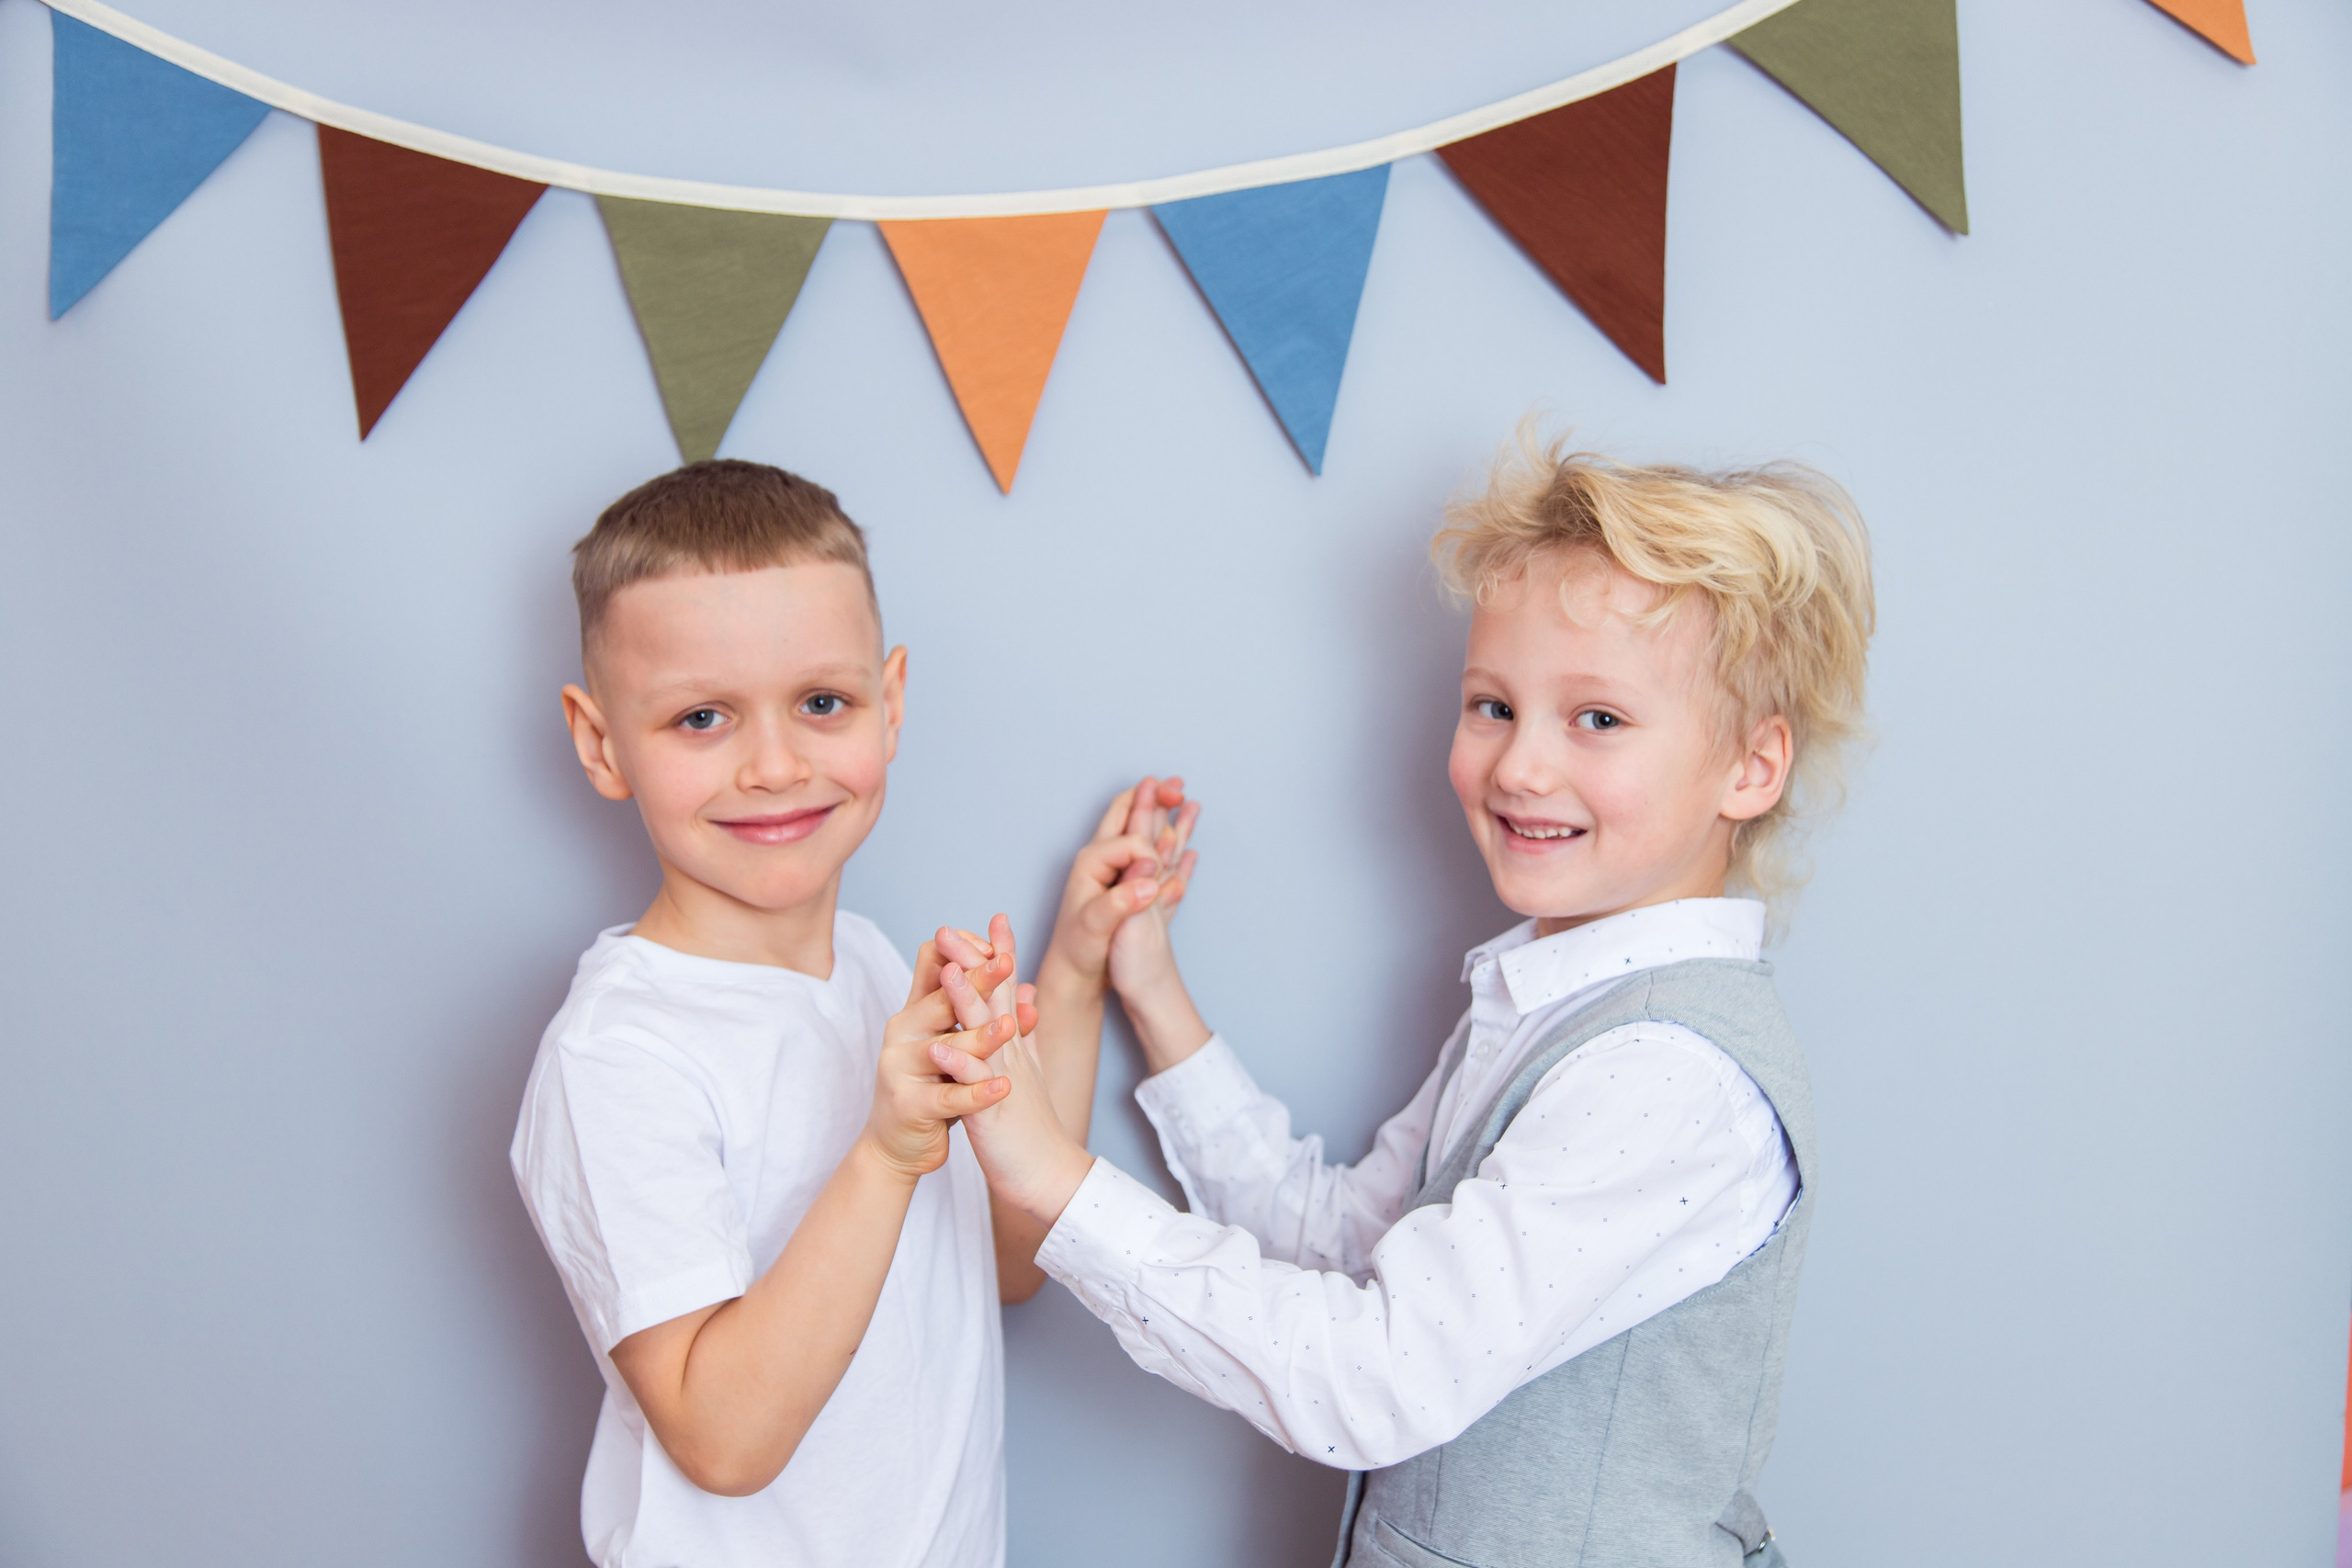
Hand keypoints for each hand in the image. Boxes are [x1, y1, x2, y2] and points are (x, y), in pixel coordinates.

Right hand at [862, 943, 1020, 1180]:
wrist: (898, 1144)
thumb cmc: (933, 1087)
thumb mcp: (959, 1046)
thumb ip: (989, 1016)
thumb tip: (1028, 988)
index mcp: (916, 1012)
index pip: (933, 964)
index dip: (963, 951)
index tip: (998, 946)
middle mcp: (902, 1032)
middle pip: (940, 997)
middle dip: (976, 980)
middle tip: (1006, 965)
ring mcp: (900, 1068)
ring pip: (945, 1048)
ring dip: (979, 1037)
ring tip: (1009, 1029)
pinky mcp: (908, 1105)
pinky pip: (949, 1098)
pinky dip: (977, 1092)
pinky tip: (1003, 1088)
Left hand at [932, 916, 1095, 1225]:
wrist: (1051, 1173)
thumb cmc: (1034, 1125)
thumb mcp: (1030, 1069)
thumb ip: (1027, 1032)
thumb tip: (1028, 999)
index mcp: (1017, 1044)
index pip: (1008, 989)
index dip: (1000, 953)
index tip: (994, 917)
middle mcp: (1012, 1053)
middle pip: (995, 999)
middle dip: (975, 961)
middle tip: (954, 927)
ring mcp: (1005, 1079)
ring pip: (986, 1034)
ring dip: (968, 1001)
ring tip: (948, 971)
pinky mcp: (995, 1112)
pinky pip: (976, 1086)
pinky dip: (960, 1066)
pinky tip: (941, 1048)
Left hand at [1037, 778, 1198, 990]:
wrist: (1074, 972)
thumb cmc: (1079, 949)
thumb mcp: (1096, 926)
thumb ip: (1122, 901)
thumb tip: (1150, 880)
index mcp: (1092, 861)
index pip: (1132, 841)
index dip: (1151, 852)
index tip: (1156, 876)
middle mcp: (1102, 858)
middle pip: (1127, 813)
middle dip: (1152, 796)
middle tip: (1176, 785)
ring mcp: (1115, 870)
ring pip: (1141, 829)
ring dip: (1162, 812)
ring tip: (1182, 795)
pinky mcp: (1126, 885)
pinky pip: (1151, 854)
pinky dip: (1167, 841)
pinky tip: (1178, 838)